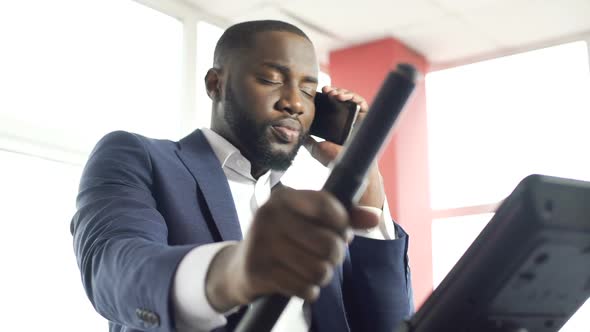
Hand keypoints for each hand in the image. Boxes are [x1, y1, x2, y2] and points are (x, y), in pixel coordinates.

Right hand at [205, 187, 379, 310]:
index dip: (343, 224)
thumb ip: (343, 217)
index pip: (327, 205)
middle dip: (335, 256)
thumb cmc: (284, 239)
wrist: (240, 266)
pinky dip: (309, 291)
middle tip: (327, 257)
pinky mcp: (258, 271)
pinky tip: (301, 283)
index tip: (341, 232)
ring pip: (318, 269)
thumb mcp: (308, 221)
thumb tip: (375, 217)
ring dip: (322, 276)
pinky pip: (304, 288)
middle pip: (328, 243)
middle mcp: (269, 215)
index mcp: (284, 197)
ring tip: (314, 270)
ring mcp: (261, 243)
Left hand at [306, 86, 384, 208]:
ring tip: (333, 93)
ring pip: (350, 98)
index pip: (329, 106)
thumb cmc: (334, 160)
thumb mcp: (315, 148)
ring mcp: (356, 118)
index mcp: (334, 125)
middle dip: (332, 92)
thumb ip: (307, 140)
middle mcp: (345, 120)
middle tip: (325, 90)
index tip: (317, 94)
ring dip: (341, 92)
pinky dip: (353, 97)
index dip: (324, 98)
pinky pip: (361, 102)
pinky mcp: (366, 118)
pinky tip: (343, 97)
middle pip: (339, 100)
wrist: (347, 166)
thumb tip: (296, 134)